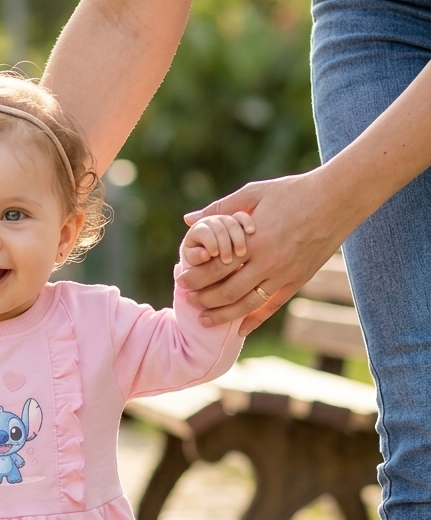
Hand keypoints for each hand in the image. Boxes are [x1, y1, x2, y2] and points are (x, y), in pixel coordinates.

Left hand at [179, 170, 346, 334]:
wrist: (338, 199)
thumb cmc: (294, 191)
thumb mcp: (255, 193)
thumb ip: (220, 208)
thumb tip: (187, 218)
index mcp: (253, 239)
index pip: (215, 267)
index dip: (195, 277)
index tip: (181, 280)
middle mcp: (268, 261)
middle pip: (227, 291)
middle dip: (204, 299)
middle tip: (188, 302)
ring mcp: (284, 274)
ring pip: (247, 305)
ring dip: (223, 315)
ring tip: (205, 320)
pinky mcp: (298, 281)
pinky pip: (272, 307)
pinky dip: (254, 320)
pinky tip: (240, 328)